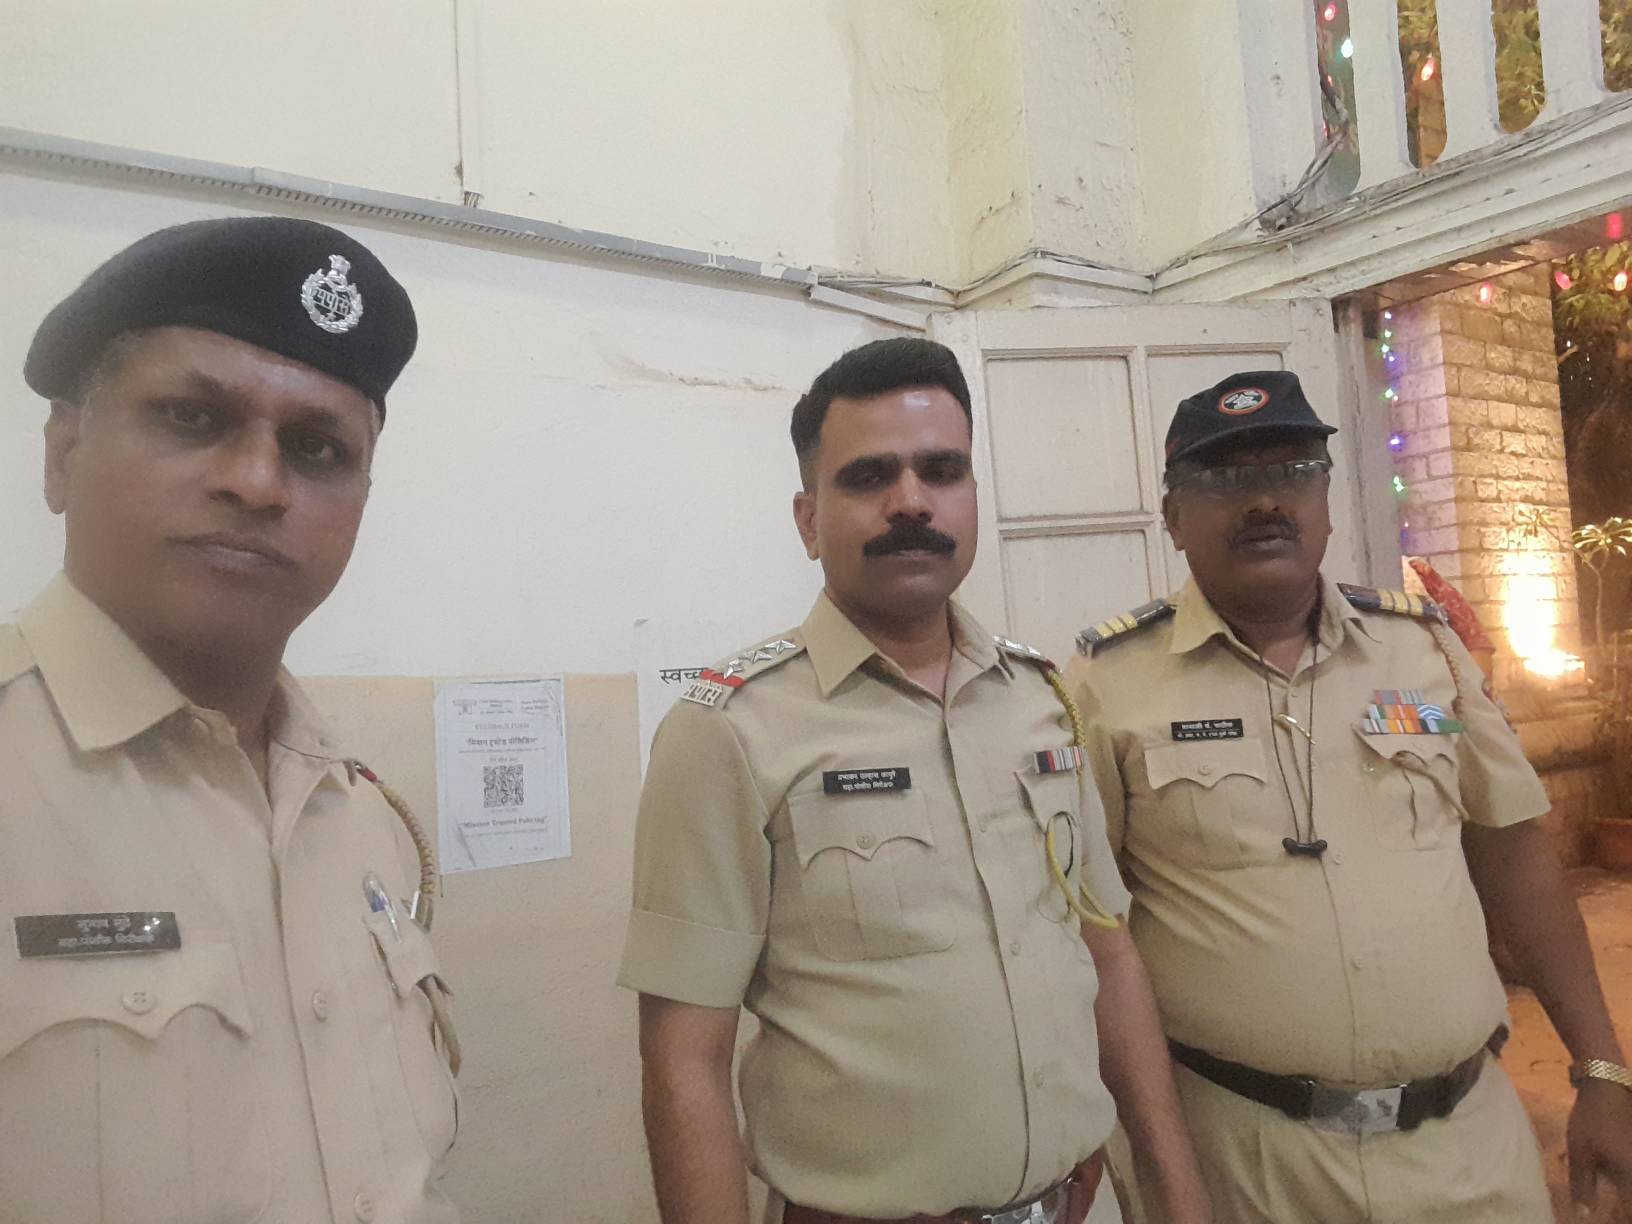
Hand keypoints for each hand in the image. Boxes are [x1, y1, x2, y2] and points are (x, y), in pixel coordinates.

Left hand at [1568, 1080, 1631, 1219]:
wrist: (1608, 1084)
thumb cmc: (1591, 1119)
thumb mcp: (1580, 1153)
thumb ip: (1583, 1186)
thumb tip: (1584, 1214)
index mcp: (1631, 1175)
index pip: (1629, 1211)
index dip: (1619, 1218)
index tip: (1608, 1218)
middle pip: (1631, 1198)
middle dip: (1622, 1206)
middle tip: (1608, 1204)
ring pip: (1630, 1182)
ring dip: (1622, 1188)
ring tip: (1610, 1187)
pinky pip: (1629, 1169)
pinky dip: (1624, 1175)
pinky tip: (1610, 1169)